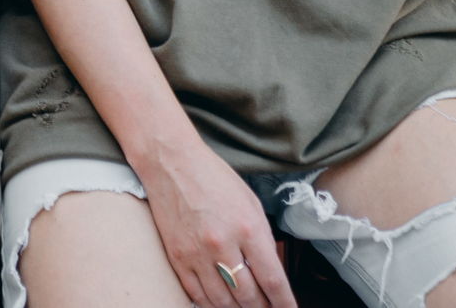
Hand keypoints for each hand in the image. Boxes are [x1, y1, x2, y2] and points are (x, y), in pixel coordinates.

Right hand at [133, 137, 295, 307]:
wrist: (171, 163)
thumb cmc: (213, 177)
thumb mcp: (250, 202)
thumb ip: (262, 237)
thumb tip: (271, 271)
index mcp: (246, 227)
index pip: (272, 280)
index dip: (284, 302)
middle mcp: (222, 244)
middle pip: (248, 296)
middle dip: (262, 307)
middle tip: (268, 307)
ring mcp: (196, 253)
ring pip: (222, 301)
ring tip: (247, 306)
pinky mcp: (177, 257)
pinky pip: (197, 294)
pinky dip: (212, 304)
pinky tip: (221, 303)